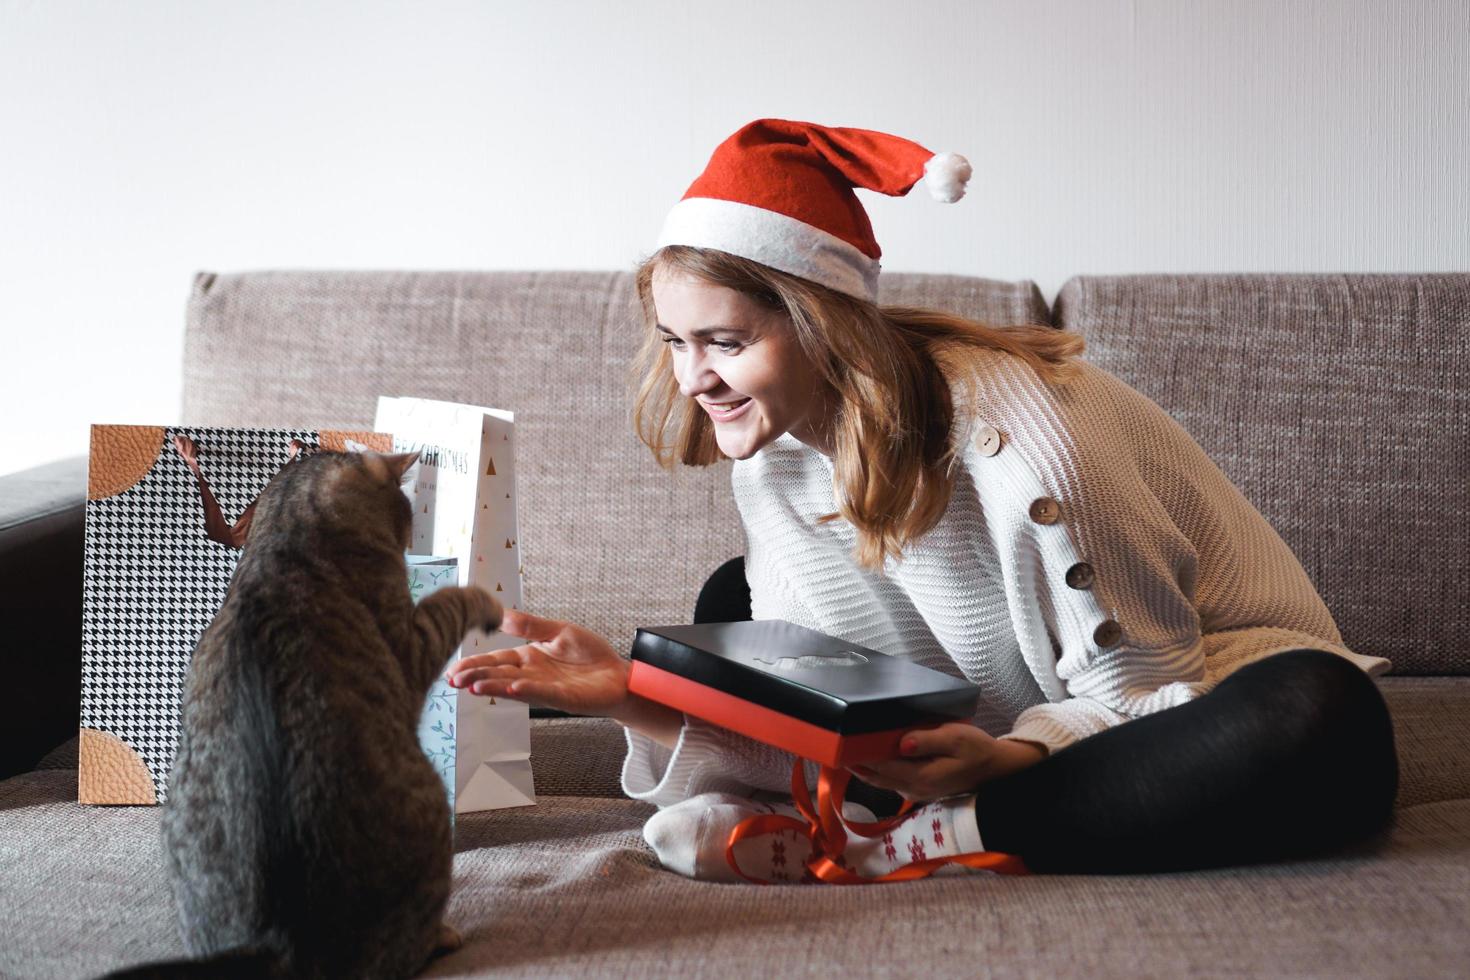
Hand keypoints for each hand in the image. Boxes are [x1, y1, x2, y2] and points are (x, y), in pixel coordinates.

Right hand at [445, 609, 629, 715]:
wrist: (618, 675)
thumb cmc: (591, 656)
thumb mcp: (559, 631)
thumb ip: (530, 625)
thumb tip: (502, 613)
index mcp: (529, 657)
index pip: (497, 660)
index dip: (475, 663)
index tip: (453, 668)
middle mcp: (532, 674)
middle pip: (499, 675)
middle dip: (476, 676)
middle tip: (453, 679)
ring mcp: (546, 687)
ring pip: (514, 686)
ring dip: (494, 686)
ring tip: (473, 686)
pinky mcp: (564, 697)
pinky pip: (542, 693)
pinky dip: (526, 690)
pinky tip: (512, 688)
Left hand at [849, 723, 1046, 801]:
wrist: (997, 769)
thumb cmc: (977, 749)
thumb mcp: (955, 738)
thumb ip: (926, 740)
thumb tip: (901, 743)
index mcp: (921, 776)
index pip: (882, 769)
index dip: (859, 759)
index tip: (839, 749)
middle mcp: (915, 788)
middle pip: (877, 778)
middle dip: (855, 765)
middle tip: (833, 749)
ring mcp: (918, 790)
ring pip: (883, 782)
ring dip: (865, 769)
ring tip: (845, 753)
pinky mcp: (921, 787)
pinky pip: (893, 780)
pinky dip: (878, 771)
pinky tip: (871, 758)